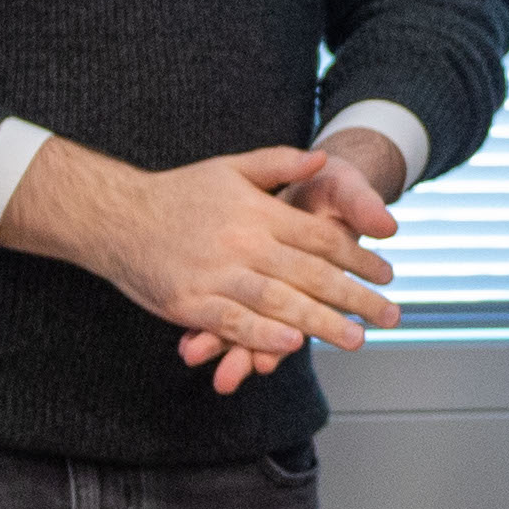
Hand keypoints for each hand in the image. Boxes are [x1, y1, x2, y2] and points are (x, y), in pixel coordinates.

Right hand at [9, 138, 402, 389]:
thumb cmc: (179, 193)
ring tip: (355, 339)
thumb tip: (322, 160)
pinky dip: (263, 335)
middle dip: (355, 297)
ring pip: (279, 302)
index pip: (321, 237)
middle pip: (311, 273)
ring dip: (320, 324)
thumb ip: (278, 163)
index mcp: (257, 211)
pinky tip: (292, 347)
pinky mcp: (191, 302)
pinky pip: (234, 321)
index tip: (387, 274)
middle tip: (390, 316)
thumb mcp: (230, 168)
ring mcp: (216, 274)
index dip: (359, 257)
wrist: (117, 215)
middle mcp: (242, 242)